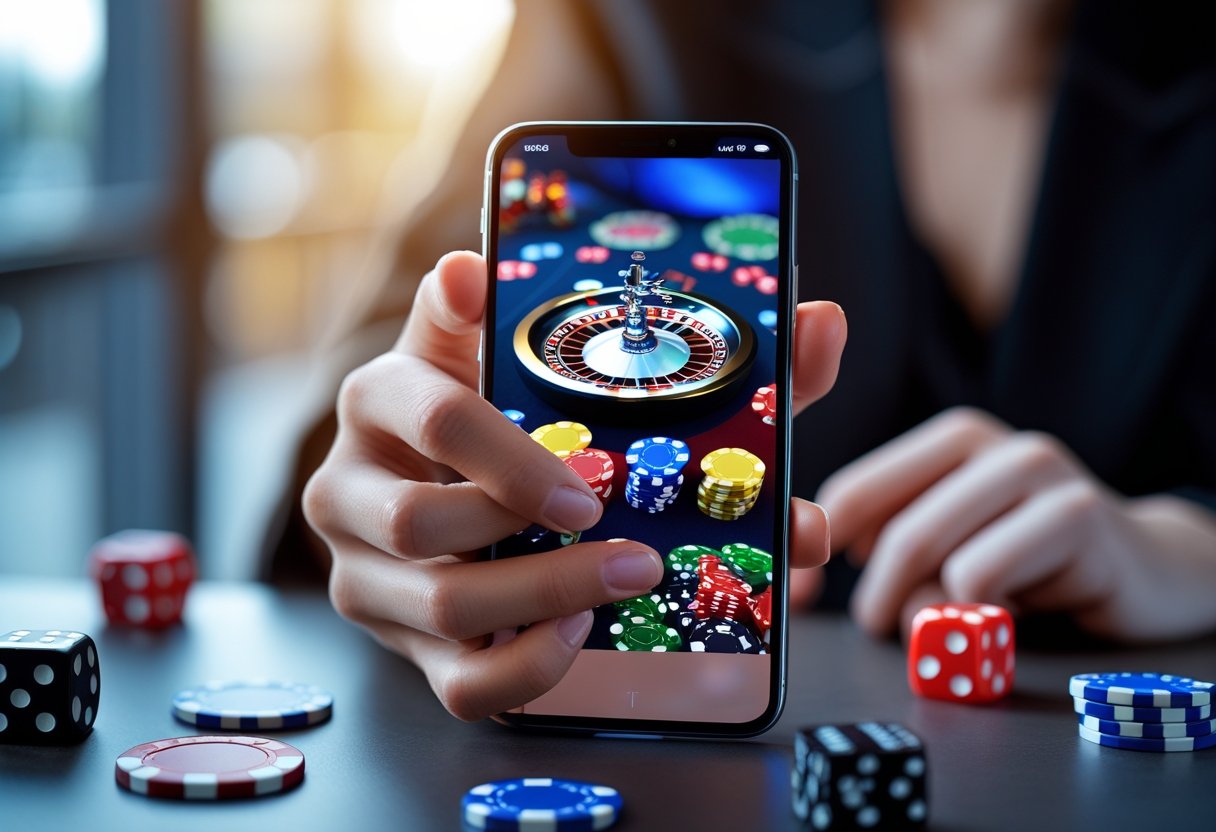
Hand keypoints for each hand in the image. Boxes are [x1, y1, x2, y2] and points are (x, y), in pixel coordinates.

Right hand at [304, 251, 846, 719]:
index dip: (509, 455)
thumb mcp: (548, 362)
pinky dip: (527, 670)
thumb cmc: (507, 410)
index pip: (431, 413)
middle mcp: (349, 482)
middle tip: (633, 549)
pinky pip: (453, 684)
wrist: (444, 473)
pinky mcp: (399, 642)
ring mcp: (363, 569)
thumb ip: (686, 350)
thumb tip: (817, 319)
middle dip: (538, 545)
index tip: (589, 487)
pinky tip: (581, 635)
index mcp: (384, 394)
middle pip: (422, 523)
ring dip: (547, 601)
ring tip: (628, 579)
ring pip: (439, 607)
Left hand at [818, 407, 1215, 641]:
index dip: (818, 552)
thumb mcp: (951, 545)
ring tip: (958, 621)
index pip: (853, 493)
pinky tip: (1016, 612)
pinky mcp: (1078, 513)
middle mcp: (991, 444)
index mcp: (949, 440)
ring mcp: (1039, 471)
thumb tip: (806, 583)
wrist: (1146, 565)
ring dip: (932, 613)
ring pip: (936, 558)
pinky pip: (985, 577)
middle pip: (894, 536)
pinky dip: (986, 614)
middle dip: (878, 600)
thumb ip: (889, 550)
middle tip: (883, 628)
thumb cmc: (1029, 558)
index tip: (798, 599)